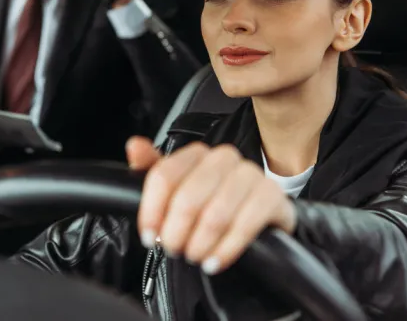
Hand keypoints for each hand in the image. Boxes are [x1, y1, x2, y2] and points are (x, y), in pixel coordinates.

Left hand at [126, 136, 296, 274]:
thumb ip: (153, 171)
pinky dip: (226, 249)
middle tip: (174, 250)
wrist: (259, 218)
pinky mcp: (272, 196)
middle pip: (187, 198)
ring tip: (194, 257)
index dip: (152, 211)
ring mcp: (250, 174)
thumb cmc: (213, 203)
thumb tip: (134, 145)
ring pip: (215, 214)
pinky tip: (214, 262)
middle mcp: (223, 158)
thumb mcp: (179, 191)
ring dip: (199, 243)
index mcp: (196, 153)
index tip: (149, 236)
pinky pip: (245, 225)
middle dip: (176, 232)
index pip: (164, 176)